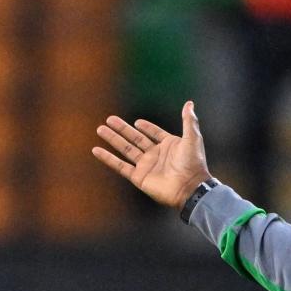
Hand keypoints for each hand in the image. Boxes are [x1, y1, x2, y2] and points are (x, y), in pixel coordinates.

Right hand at [92, 101, 210, 208]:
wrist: (189, 188)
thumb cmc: (193, 163)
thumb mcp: (193, 138)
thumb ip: (189, 120)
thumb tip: (189, 103)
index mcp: (169, 145)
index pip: (155, 133)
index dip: (147, 128)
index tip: (137, 121)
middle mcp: (156, 155)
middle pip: (136, 139)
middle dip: (123, 129)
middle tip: (109, 119)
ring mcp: (146, 166)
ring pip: (126, 149)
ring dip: (113, 139)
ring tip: (100, 129)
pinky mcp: (139, 177)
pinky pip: (120, 166)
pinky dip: (108, 159)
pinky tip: (97, 150)